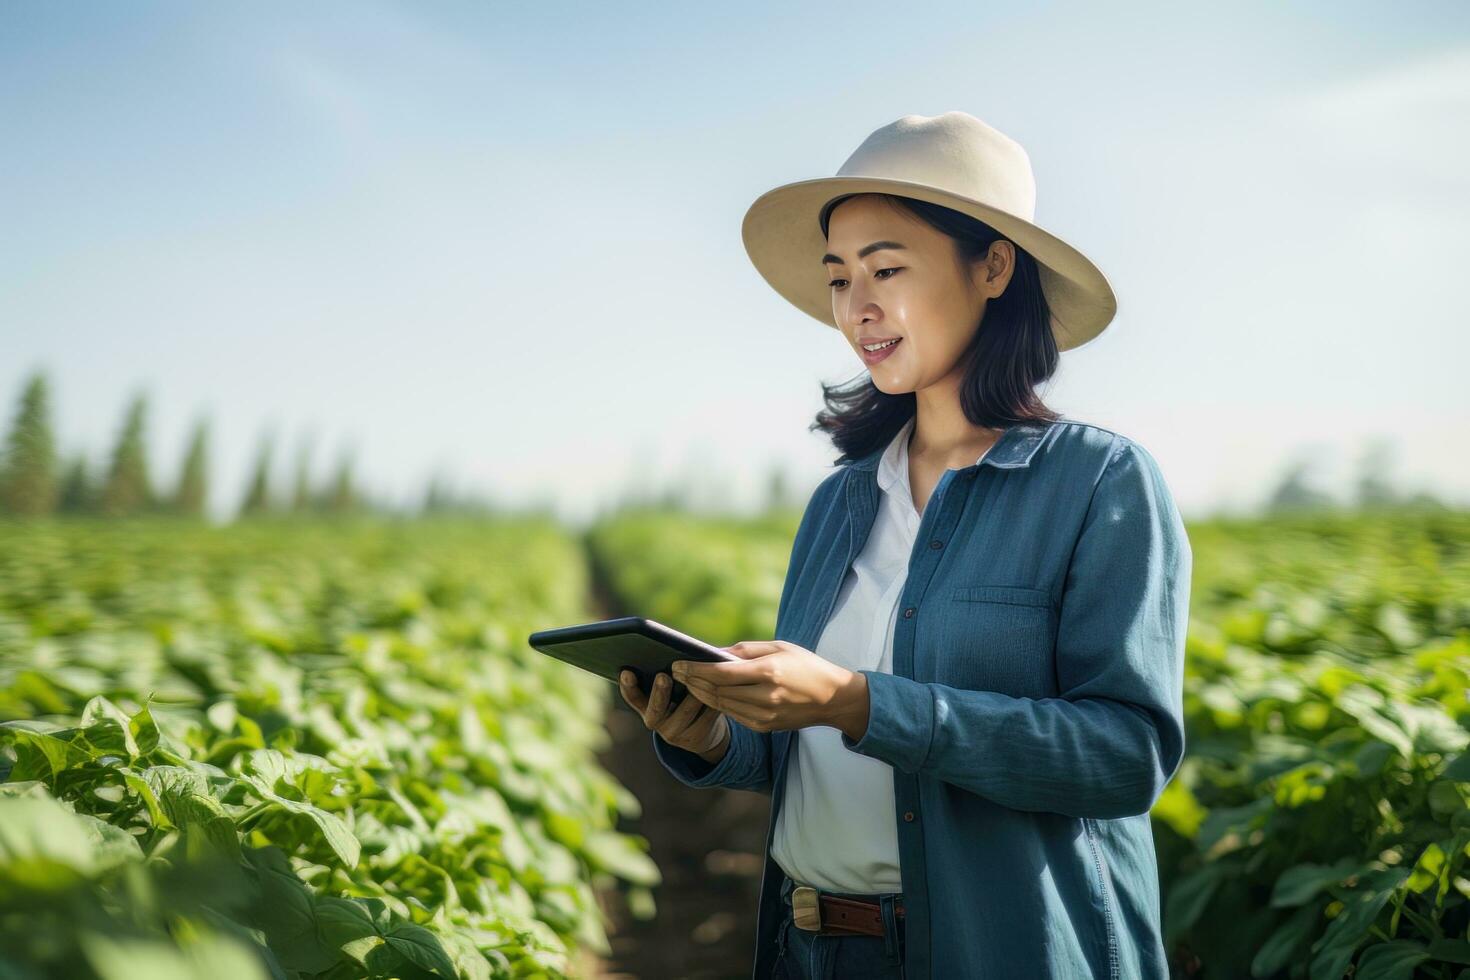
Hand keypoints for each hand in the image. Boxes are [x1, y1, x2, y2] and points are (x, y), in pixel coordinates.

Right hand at [619, 668, 730, 762]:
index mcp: (645, 706)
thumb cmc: (685, 698)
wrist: (703, 731)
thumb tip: (677, 653)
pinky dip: (714, 701)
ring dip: (696, 691)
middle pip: (656, 707)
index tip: (627, 671)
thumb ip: (669, 675)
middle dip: (660, 691)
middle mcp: (655, 722)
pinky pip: (706, 716)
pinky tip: (722, 689)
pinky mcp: (695, 739)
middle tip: (663, 675)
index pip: (632, 696)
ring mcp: (674, 734)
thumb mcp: (672, 690)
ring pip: (687, 709)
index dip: (628, 685)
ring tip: (704, 675)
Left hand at [671, 641, 869, 737]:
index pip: (721, 673)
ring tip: (687, 682)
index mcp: (769, 672)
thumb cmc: (805, 665)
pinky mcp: (765, 726)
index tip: (678, 663)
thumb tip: (715, 653)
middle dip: (693, 681)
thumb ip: (745, 650)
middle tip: (676, 672)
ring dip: (700, 694)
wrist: (832, 698)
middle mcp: (765, 696)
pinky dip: (717, 704)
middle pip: (716, 691)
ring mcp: (765, 715)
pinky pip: (733, 715)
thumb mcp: (779, 647)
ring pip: (722, 705)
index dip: (696, 669)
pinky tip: (707, 695)